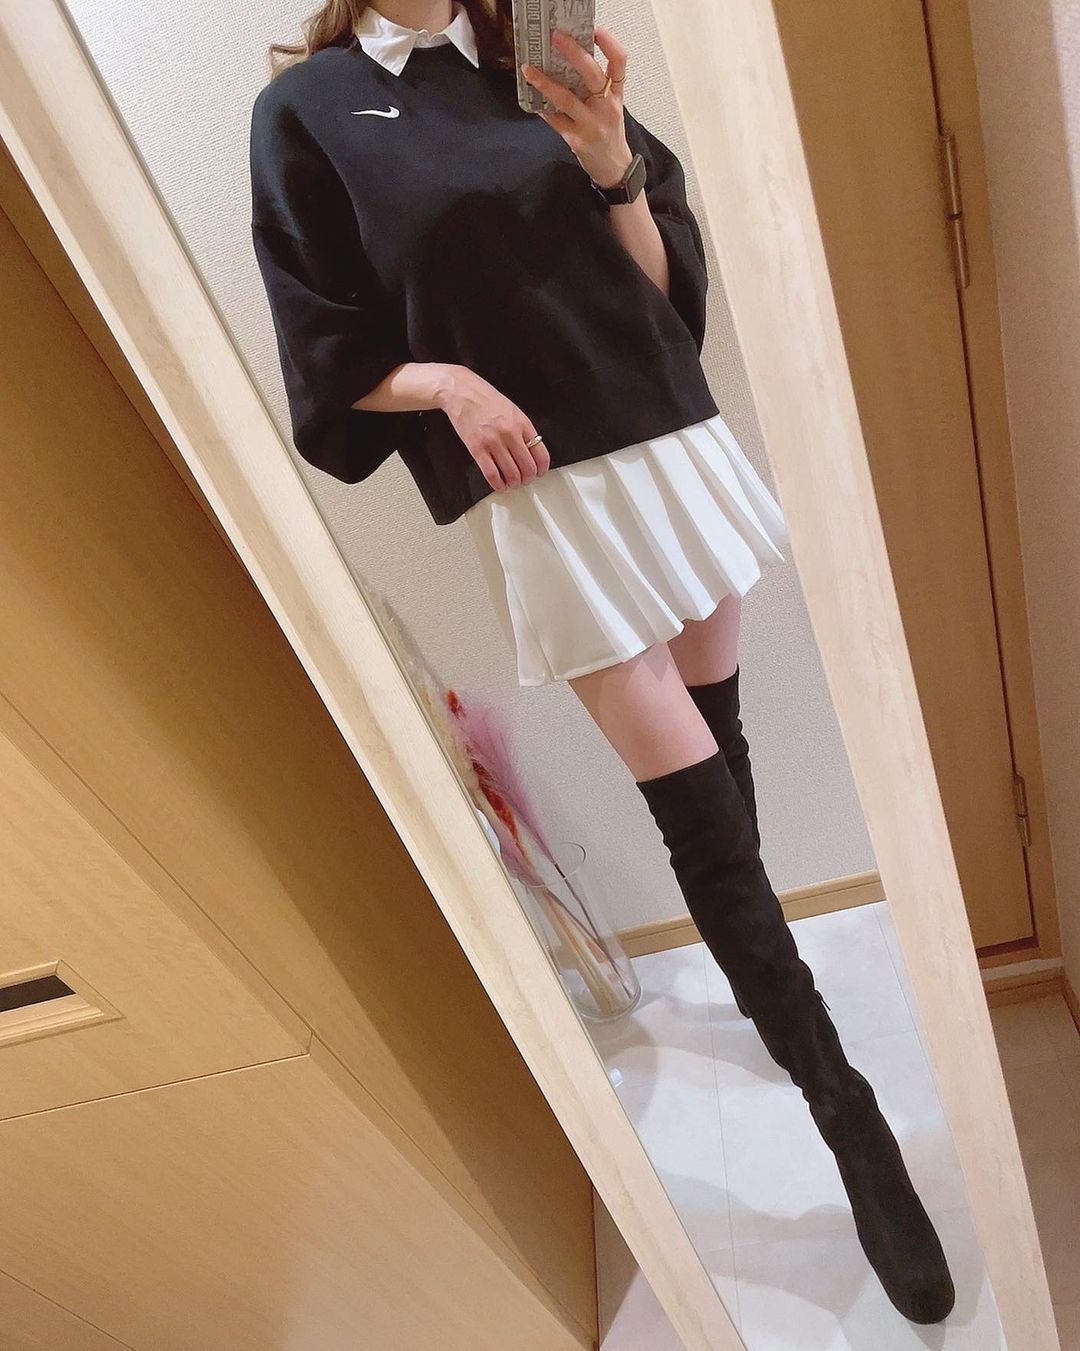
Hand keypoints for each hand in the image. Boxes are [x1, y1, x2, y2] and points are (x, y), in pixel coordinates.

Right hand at [436, 365, 549, 491]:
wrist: (461, 392)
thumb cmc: (485, 399)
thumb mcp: (512, 410)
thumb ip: (523, 430)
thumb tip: (531, 451)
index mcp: (522, 423)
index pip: (540, 454)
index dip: (541, 469)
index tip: (539, 473)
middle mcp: (510, 433)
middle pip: (527, 467)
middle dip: (528, 478)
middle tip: (524, 480)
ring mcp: (493, 442)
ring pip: (511, 474)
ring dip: (514, 483)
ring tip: (512, 483)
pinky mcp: (477, 449)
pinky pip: (492, 474)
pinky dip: (498, 484)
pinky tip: (500, 485)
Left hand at [521, 26, 632, 188]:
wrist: (614, 168)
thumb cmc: (609, 131)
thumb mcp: (611, 105)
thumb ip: (596, 86)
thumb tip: (567, 60)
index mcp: (615, 94)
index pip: (619, 62)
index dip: (609, 43)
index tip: (595, 30)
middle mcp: (606, 107)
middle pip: (592, 74)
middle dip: (573, 53)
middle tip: (556, 37)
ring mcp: (592, 125)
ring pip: (567, 99)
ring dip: (545, 82)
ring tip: (528, 70)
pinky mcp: (577, 140)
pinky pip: (555, 120)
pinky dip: (543, 109)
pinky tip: (532, 100)